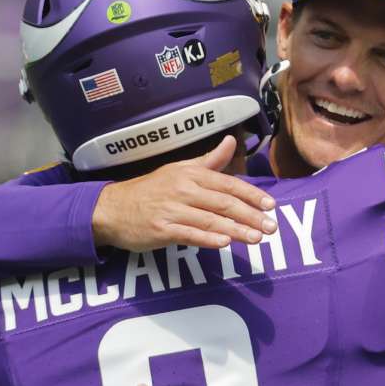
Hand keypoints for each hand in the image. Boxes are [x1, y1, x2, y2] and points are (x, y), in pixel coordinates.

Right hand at [91, 136, 276, 250]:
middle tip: (271, 228)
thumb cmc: (151, 190)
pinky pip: (189, 234)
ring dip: (236, 230)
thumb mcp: (179, 170)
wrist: (113, 208)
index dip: (252, 194)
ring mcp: (172, 209)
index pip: (228, 183)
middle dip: (251, 216)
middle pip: (224, 202)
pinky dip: (208, 238)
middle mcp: (183, 189)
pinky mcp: (162, 229)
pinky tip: (225, 243)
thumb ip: (209, 161)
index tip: (271, 205)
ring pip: (211, 220)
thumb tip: (231, 141)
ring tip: (257, 238)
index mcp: (190, 174)